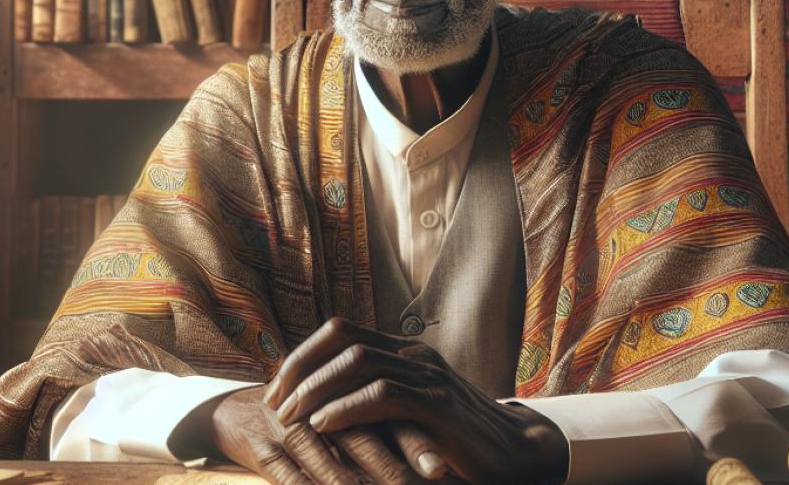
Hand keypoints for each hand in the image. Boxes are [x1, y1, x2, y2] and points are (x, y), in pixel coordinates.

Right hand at [205, 385, 422, 484]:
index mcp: (347, 397)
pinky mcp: (262, 447)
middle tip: (421, 481)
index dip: (417, 445)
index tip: (443, 471)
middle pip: (362, 438)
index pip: (388, 420)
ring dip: (346, 484)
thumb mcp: (341, 421)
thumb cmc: (304, 419)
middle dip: (391, 468)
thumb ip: (384, 432)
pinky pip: (284, 473)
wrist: (237, 412)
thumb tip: (442, 465)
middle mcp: (321, 410)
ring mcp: (290, 427)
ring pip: (324, 458)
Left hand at [262, 317, 568, 483]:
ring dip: (315, 389)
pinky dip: (345, 409)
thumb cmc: (453, 440)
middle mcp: (414, 354)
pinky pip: (382, 395)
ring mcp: (428, 375)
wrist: (514, 456)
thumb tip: (316, 405)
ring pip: (357, 363)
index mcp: (404, 350)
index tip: (276, 390)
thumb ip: (372, 400)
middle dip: (299, 369)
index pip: (340, 332)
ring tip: (291, 418)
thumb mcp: (407, 412)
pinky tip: (323, 426)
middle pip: (341, 339)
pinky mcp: (438, 404)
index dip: (301, 356)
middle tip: (274, 405)